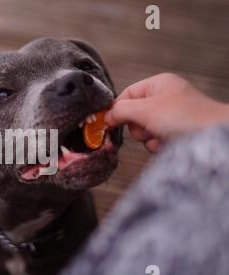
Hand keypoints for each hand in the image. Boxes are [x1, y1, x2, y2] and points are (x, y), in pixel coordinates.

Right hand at [105, 73, 228, 152]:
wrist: (214, 137)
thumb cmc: (185, 117)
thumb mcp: (146, 110)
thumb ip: (121, 110)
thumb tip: (106, 117)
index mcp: (158, 84)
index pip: (126, 95)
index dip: (117, 109)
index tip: (108, 122)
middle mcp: (164, 98)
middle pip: (133, 114)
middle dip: (137, 126)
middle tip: (146, 128)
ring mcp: (170, 116)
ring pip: (143, 130)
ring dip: (147, 137)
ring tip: (161, 136)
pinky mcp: (175, 132)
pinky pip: (154, 139)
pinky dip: (157, 144)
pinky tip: (168, 143)